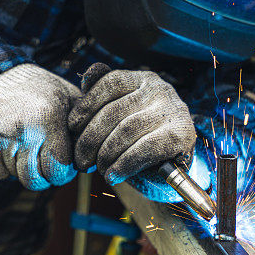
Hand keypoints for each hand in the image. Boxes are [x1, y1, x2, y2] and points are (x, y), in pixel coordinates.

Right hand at [0, 64, 79, 189]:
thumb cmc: (33, 89)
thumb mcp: (65, 94)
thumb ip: (85, 121)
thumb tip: (96, 155)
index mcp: (48, 118)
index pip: (59, 170)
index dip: (63, 170)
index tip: (61, 161)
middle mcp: (23, 131)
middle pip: (37, 180)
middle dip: (42, 174)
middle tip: (41, 158)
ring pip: (17, 177)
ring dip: (22, 167)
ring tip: (22, 143)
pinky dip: (3, 165)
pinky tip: (5, 143)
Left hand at [68, 63, 195, 184]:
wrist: (174, 167)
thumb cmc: (139, 138)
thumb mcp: (121, 115)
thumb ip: (103, 99)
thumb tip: (84, 81)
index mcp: (143, 79)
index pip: (110, 83)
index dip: (86, 105)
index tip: (72, 127)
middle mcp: (160, 89)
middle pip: (114, 111)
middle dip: (91, 139)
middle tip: (81, 160)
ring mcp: (173, 110)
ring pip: (126, 130)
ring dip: (106, 154)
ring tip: (98, 169)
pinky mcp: (182, 135)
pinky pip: (143, 149)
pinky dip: (123, 165)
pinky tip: (113, 175)